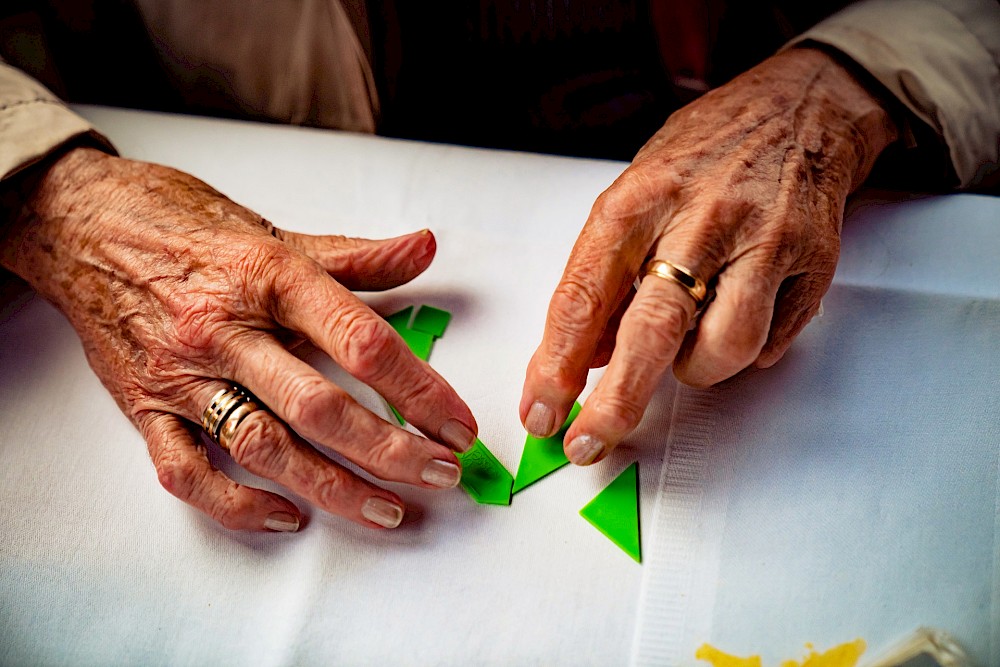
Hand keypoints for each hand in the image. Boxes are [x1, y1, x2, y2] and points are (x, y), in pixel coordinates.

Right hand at [1, 147, 477, 530]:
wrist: (80, 224)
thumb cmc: (183, 226)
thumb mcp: (276, 232)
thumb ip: (356, 256)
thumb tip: (424, 247)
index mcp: (267, 278)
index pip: (360, 340)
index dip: (419, 388)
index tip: (457, 423)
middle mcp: (225, 331)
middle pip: (320, 407)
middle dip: (390, 450)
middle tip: (441, 475)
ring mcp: (182, 375)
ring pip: (264, 447)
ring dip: (332, 487)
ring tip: (388, 509)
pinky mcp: (145, 408)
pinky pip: (188, 473)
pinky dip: (238, 505)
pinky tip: (288, 516)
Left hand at [521, 47, 897, 463]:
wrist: (802, 104)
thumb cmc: (705, 152)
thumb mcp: (634, 193)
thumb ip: (606, 271)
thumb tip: (582, 356)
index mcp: (638, 197)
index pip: (583, 295)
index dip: (555, 365)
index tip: (541, 411)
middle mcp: (699, 217)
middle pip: (650, 331)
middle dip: (615, 401)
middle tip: (590, 442)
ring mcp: (762, 238)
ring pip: (723, 346)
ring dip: (696, 371)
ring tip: (689, 348)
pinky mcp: (812, 259)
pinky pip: (772, 340)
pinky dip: (747, 350)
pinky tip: (736, 317)